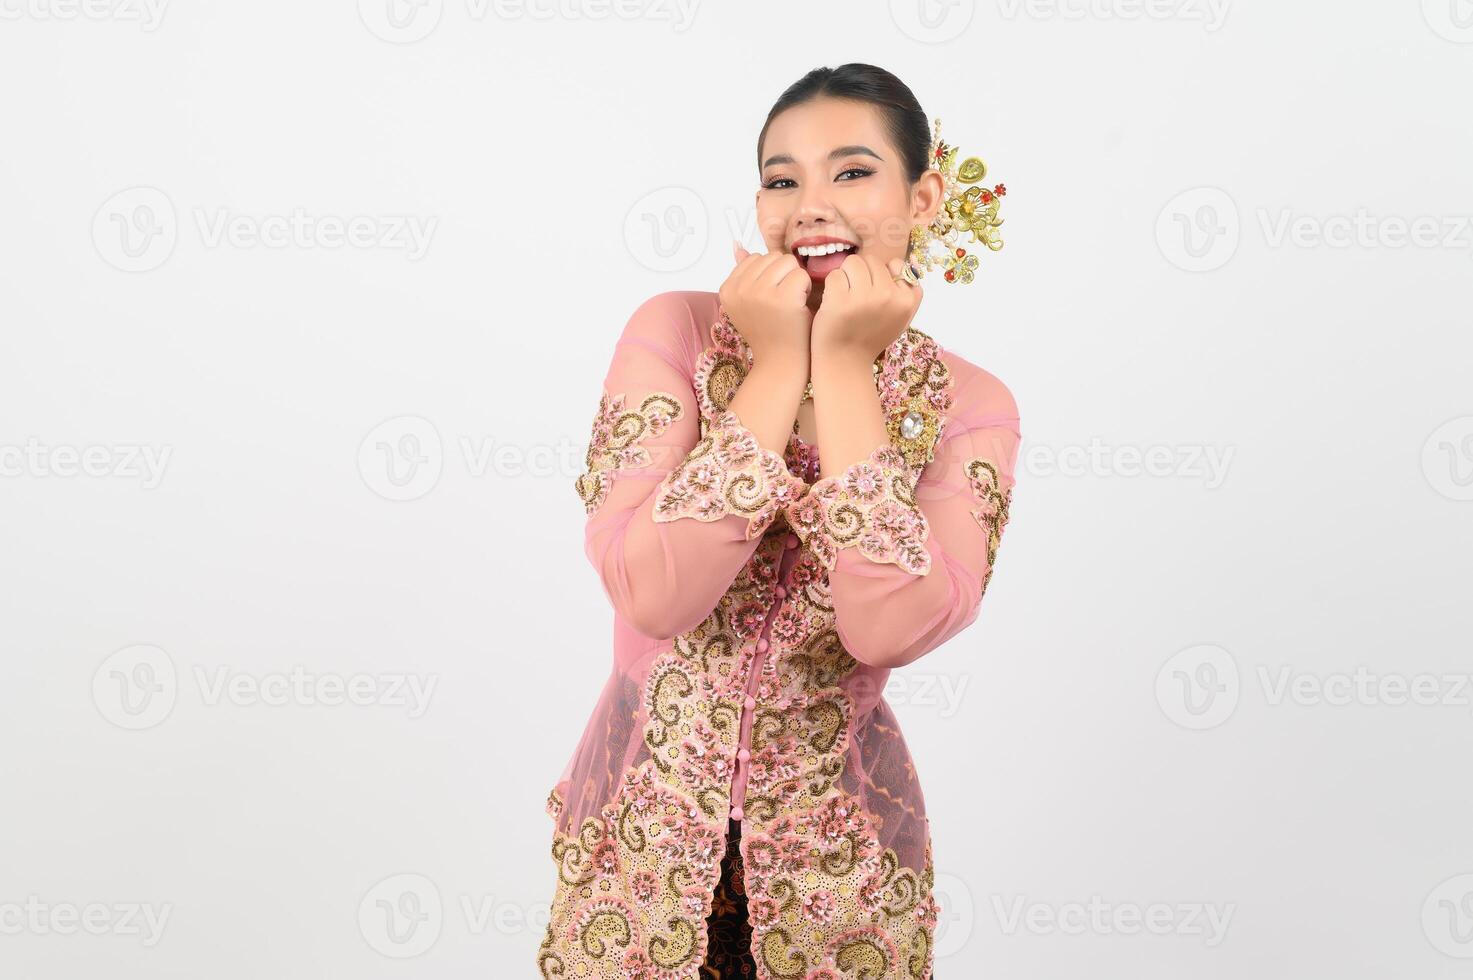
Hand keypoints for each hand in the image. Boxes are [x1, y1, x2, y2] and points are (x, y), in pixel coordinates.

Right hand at [720, 241, 812, 368]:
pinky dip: (806, 289)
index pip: (755, 258)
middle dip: (784, 275)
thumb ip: (743, 273)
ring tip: (791, 302)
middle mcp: (739, 289)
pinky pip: (801, 275)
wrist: (779, 363)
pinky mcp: (782, 298)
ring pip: (788, 262)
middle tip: (782, 302)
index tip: (769, 299)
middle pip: (772, 257)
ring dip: (796, 280)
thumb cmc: (768, 331)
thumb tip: (737, 245)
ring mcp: (759, 293)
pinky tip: (800, 307)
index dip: (770, 275)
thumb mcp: (748, 302)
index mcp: (727, 289)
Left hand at [811, 253, 922, 363]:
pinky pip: (835, 275)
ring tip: (845, 296)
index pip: (895, 265)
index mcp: (907, 300)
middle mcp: (889, 296)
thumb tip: (906, 260)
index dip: (881, 275)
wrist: (846, 361)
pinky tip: (834, 302)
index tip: (874, 293)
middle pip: (871, 260)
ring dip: (845, 276)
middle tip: (856, 296)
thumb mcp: (901, 318)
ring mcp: (865, 298)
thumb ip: (909, 291)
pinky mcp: (841, 300)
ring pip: (853, 263)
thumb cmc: (871, 337)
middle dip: (861, 273)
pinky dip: (831, 286)